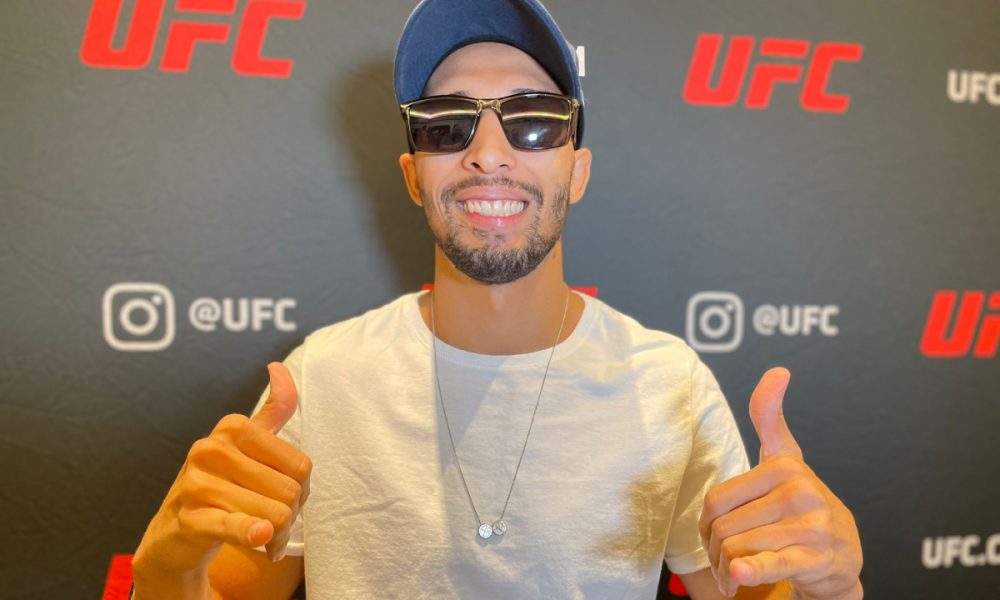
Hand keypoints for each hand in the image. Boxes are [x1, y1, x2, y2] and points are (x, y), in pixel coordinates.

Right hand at [133, 362, 311, 581]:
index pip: (301, 465)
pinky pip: (237, 527)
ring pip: (274, 515)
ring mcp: (197, 484)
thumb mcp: (247, 445)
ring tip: (262, 540)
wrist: (174, 535)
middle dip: (289, 517)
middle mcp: (212, 449)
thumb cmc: (220, 486)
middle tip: (272, 527)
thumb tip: (279, 367)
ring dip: (275, 538)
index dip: (301, 490)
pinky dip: (253, 535)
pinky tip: (260, 540)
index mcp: (233, 427)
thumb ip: (273, 410)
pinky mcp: (189, 519)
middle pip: (290, 491)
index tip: (282, 500)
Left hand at [698, 368, 862, 598]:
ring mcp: (810, 525)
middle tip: (727, 559)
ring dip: (730, 569)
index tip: (712, 530)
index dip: (705, 524)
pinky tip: (740, 577)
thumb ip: (769, 416)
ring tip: (738, 572)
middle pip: (723, 529)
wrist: (843, 552)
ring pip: (738, 549)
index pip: (715, 501)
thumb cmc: (800, 502)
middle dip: (717, 551)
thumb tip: (778, 372)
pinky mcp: (815, 556)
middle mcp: (799, 491)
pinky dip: (751, 572)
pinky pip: (771, 564)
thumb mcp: (785, 457)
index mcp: (784, 466)